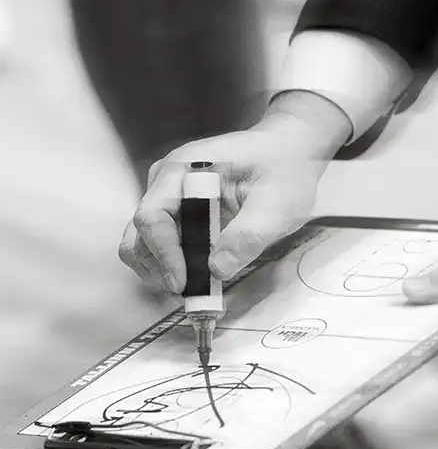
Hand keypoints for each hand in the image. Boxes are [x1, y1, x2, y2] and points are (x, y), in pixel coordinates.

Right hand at [119, 94, 350, 292]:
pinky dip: (174, 268)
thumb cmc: (283, 170)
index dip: (164, 255)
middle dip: (160, 270)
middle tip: (193, 295)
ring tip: (198, 290)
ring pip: (143, 246)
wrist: (287, 152)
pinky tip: (201, 280)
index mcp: (185, 170)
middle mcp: (166, 183)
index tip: (183, 284)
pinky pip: (162, 247)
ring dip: (164, 273)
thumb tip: (217, 269)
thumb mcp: (277, 204)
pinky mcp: (177, 214)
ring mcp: (168, 198)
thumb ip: (248, 235)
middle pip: (139, 235)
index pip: (152, 217)